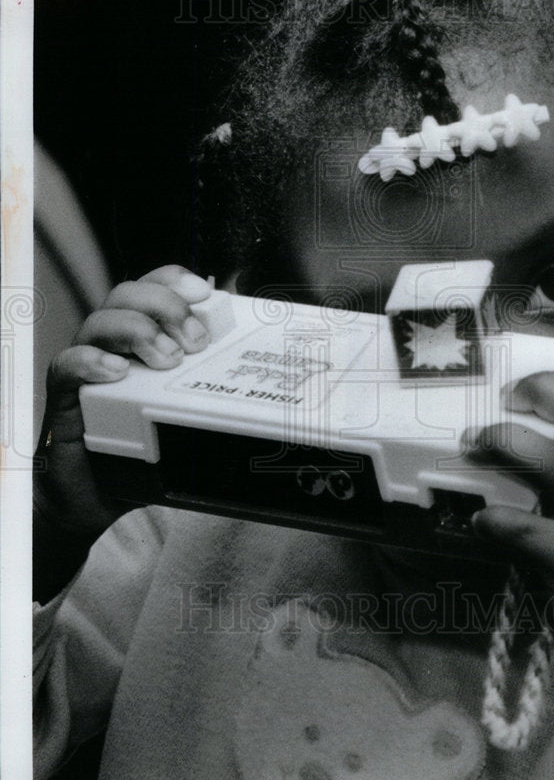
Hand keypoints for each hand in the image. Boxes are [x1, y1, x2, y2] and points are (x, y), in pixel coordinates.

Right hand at [35, 265, 211, 544]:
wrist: (96, 499)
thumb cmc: (146, 453)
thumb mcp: (189, 416)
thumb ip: (215, 393)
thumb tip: (264, 386)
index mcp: (142, 337)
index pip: (152, 287)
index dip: (174, 280)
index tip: (203, 292)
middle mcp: (112, 344)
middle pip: (127, 295)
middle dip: (165, 307)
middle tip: (195, 342)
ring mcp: (86, 368)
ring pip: (100, 322)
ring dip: (137, 330)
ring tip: (166, 359)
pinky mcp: (64, 398)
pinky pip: (66, 366)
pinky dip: (91, 361)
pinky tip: (117, 372)